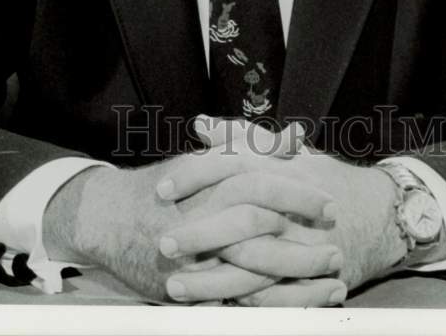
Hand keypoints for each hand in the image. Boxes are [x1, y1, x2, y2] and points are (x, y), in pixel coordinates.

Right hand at [42, 138, 338, 303]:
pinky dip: (271, 306)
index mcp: (210, 181)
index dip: (299, 193)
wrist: (109, 219)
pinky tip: (302, 309)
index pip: (262, 183)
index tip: (330, 201)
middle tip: (337, 245)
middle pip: (261, 227)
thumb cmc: (168, 186)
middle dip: (304, 240)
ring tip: (335, 282)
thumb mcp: (210, 160)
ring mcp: (194, 255)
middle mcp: (202, 216)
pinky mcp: (188, 287)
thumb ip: (255, 147)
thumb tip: (298, 135)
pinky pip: (236, 301)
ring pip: (252, 270)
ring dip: (298, 279)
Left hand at [161, 136, 409, 302]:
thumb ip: (240, 139)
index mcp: (281, 169)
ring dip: (211, 281)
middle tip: (162, 241)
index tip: (162, 188)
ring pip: (252, 266)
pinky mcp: (309, 278)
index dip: (195, 176)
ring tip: (175, 287)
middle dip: (199, 232)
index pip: (232, 166)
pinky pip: (273, 296)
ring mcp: (301, 244)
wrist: (381, 214)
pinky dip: (242, 306)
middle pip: (240, 218)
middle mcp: (290, 205)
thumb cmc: (323, 179)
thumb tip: (201, 127)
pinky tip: (211, 312)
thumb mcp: (284, 154)